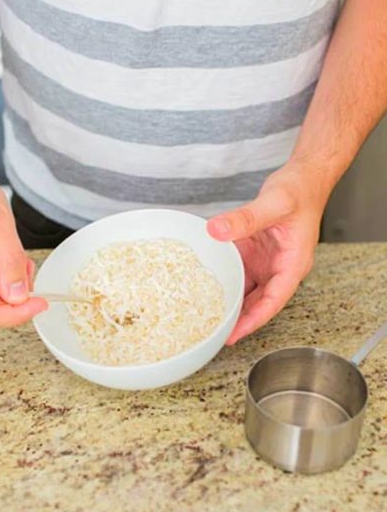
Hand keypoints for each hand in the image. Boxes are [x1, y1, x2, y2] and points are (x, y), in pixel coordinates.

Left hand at [207, 164, 326, 343]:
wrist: (303, 177)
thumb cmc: (300, 191)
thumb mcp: (273, 203)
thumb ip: (245, 218)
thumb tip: (216, 229)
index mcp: (293, 264)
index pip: (274, 300)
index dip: (254, 320)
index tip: (235, 333)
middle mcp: (280, 267)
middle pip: (259, 302)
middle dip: (240, 320)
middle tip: (214, 333)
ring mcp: (267, 262)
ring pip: (248, 291)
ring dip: (231, 304)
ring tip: (208, 318)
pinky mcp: (256, 254)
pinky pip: (239, 272)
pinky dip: (226, 281)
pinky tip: (207, 289)